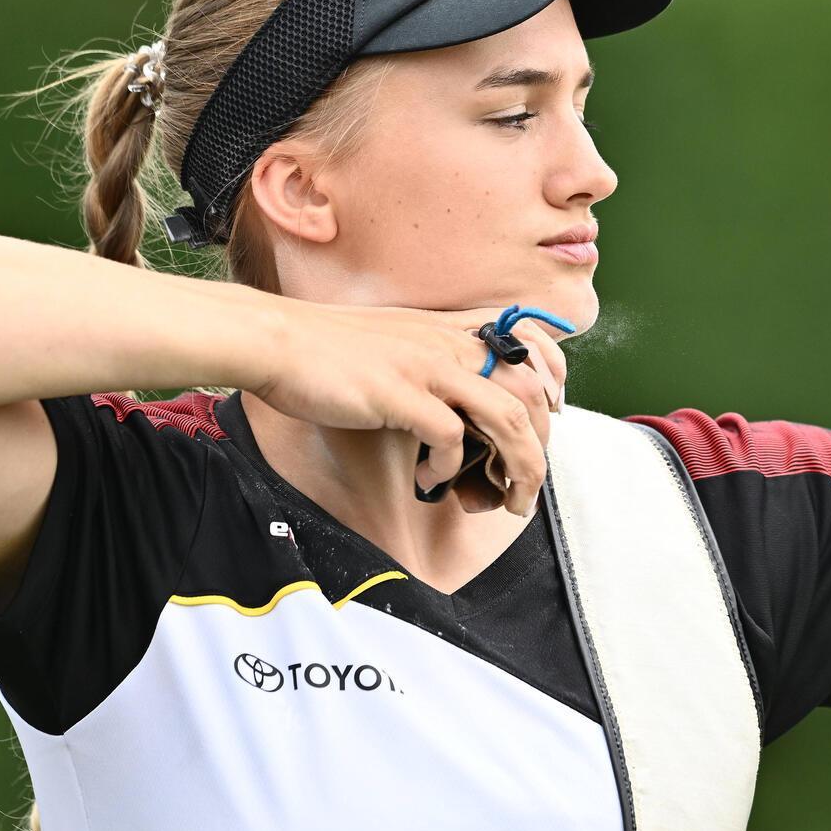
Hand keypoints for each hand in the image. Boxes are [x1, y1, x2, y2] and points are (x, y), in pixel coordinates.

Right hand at [250, 299, 570, 515]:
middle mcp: (449, 344)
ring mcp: (427, 367)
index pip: (530, 346)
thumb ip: (433, 356)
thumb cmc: (328, 349)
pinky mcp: (400, 394)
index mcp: (451, 329)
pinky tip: (432, 482)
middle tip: (528, 488)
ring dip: (518, 468)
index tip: (552, 419)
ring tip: (508, 501)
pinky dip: (450, 468)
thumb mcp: (396, 338)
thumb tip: (459, 397)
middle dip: (540, 449)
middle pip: (528, 393)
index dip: (553, 384)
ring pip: (505, 418)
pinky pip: (450, 437)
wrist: (277, 340)